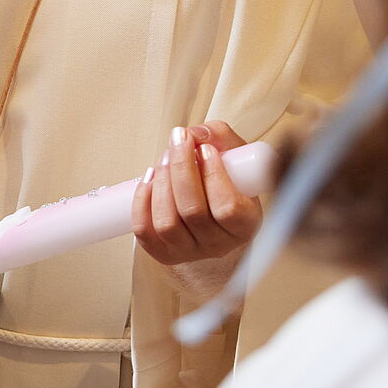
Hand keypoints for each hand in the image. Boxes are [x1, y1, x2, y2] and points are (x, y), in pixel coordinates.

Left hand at [131, 122, 262, 274]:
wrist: (209, 212)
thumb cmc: (225, 181)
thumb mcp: (234, 156)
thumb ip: (221, 137)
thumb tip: (195, 134)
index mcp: (245, 224)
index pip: (228, 207)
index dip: (213, 176)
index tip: (205, 149)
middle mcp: (219, 245)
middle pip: (193, 211)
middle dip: (181, 169)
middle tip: (178, 142)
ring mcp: (189, 252)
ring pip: (167, 223)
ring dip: (161, 184)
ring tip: (164, 160)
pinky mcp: (163, 253)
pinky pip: (144, 231)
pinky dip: (141, 201)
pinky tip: (149, 178)